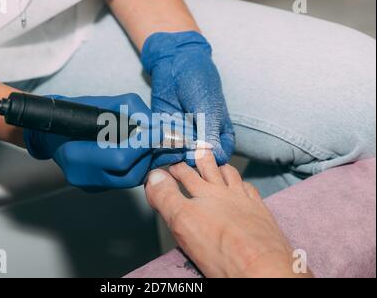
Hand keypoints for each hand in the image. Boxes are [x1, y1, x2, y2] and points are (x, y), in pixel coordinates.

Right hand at [24, 93, 153, 190]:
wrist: (52, 131)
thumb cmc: (74, 114)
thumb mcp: (103, 103)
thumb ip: (131, 110)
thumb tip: (155, 124)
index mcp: (76, 154)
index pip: (120, 159)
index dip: (143, 145)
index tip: (159, 131)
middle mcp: (82, 176)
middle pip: (130, 174)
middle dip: (147, 154)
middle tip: (156, 137)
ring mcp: (89, 185)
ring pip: (130, 180)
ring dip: (144, 161)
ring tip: (147, 143)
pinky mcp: (95, 188)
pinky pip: (123, 180)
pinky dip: (135, 165)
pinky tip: (136, 152)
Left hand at [141, 31, 234, 167]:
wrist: (175, 62)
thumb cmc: (200, 82)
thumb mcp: (208, 108)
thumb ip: (208, 132)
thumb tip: (208, 157)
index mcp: (220, 136)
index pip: (218, 159)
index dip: (209, 161)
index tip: (199, 153)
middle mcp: (200, 141)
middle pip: (195, 162)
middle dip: (187, 157)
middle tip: (181, 142)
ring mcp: (181, 138)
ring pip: (176, 157)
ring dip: (170, 151)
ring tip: (168, 135)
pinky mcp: (162, 132)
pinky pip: (159, 146)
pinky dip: (156, 144)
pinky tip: (157, 133)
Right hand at [145, 148, 311, 277]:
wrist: (261, 267)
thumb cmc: (222, 249)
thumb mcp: (182, 222)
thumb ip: (166, 197)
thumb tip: (153, 175)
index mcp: (203, 194)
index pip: (184, 173)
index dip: (172, 166)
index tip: (166, 164)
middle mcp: (224, 192)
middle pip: (208, 167)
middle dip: (197, 157)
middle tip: (192, 149)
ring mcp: (244, 199)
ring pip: (230, 174)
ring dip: (220, 166)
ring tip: (216, 163)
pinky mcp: (259, 211)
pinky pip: (249, 188)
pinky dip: (242, 183)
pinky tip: (242, 186)